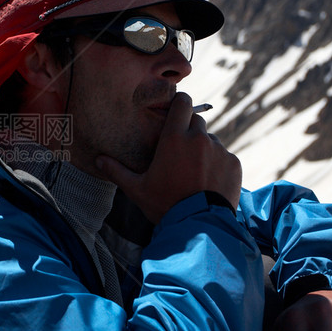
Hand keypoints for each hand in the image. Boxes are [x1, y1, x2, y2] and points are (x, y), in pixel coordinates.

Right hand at [95, 92, 241, 222]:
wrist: (198, 227)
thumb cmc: (165, 206)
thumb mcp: (137, 189)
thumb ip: (117, 171)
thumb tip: (97, 160)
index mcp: (174, 138)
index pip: (182, 103)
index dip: (179, 103)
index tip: (175, 111)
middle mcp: (199, 139)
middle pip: (196, 121)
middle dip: (189, 130)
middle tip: (180, 150)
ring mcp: (219, 151)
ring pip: (211, 140)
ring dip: (204, 150)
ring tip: (195, 172)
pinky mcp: (234, 164)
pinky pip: (225, 157)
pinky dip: (218, 165)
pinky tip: (208, 182)